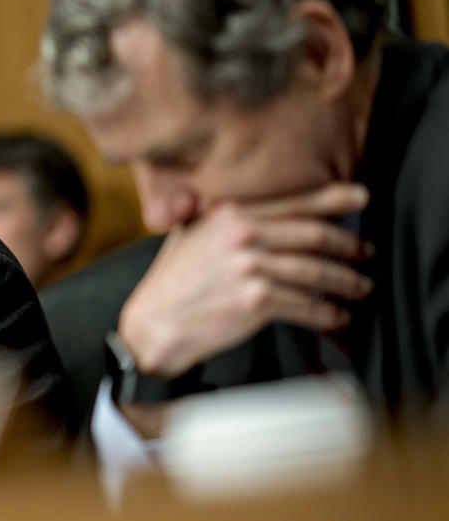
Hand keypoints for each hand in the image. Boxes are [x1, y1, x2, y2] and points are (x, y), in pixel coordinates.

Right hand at [117, 182, 373, 377]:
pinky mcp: (257, 301)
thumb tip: (264, 210)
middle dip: (349, 245)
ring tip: (360, 286)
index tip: (361, 196)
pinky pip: (307, 305)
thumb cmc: (173, 281)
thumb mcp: (192, 234)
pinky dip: (328, 314)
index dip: (334, 198)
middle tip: (365, 251)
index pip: (294, 202)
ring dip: (347, 282)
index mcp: (230, 213)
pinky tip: (337, 316)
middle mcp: (242, 236)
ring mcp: (250, 268)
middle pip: (315, 235)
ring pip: (317, 272)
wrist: (155, 323)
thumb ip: (225, 218)